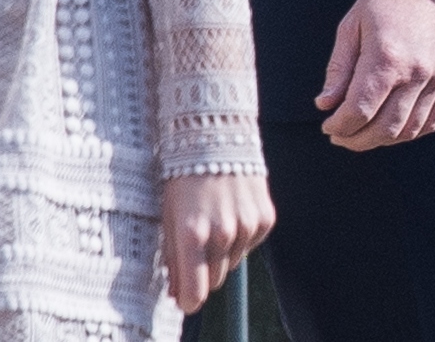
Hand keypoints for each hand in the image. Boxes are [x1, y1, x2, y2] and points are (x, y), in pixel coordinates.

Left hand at [160, 173, 272, 312]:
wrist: (216, 135)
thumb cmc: (184, 176)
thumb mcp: (169, 215)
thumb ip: (172, 257)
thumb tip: (178, 295)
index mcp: (191, 233)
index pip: (195, 292)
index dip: (188, 300)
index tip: (184, 298)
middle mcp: (221, 233)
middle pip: (214, 281)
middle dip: (203, 271)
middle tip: (196, 244)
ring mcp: (246, 227)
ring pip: (232, 264)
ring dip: (222, 251)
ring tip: (213, 219)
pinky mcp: (265, 220)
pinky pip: (250, 246)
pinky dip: (240, 236)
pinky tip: (231, 211)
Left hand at [316, 0, 434, 151]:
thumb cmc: (386, 1)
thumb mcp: (352, 26)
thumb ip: (339, 68)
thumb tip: (324, 104)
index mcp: (387, 58)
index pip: (360, 110)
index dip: (340, 126)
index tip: (328, 127)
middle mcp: (416, 73)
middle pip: (385, 128)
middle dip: (357, 140)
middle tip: (340, 137)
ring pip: (409, 130)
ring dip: (382, 140)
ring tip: (362, 134)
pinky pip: (431, 122)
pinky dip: (409, 132)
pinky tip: (390, 128)